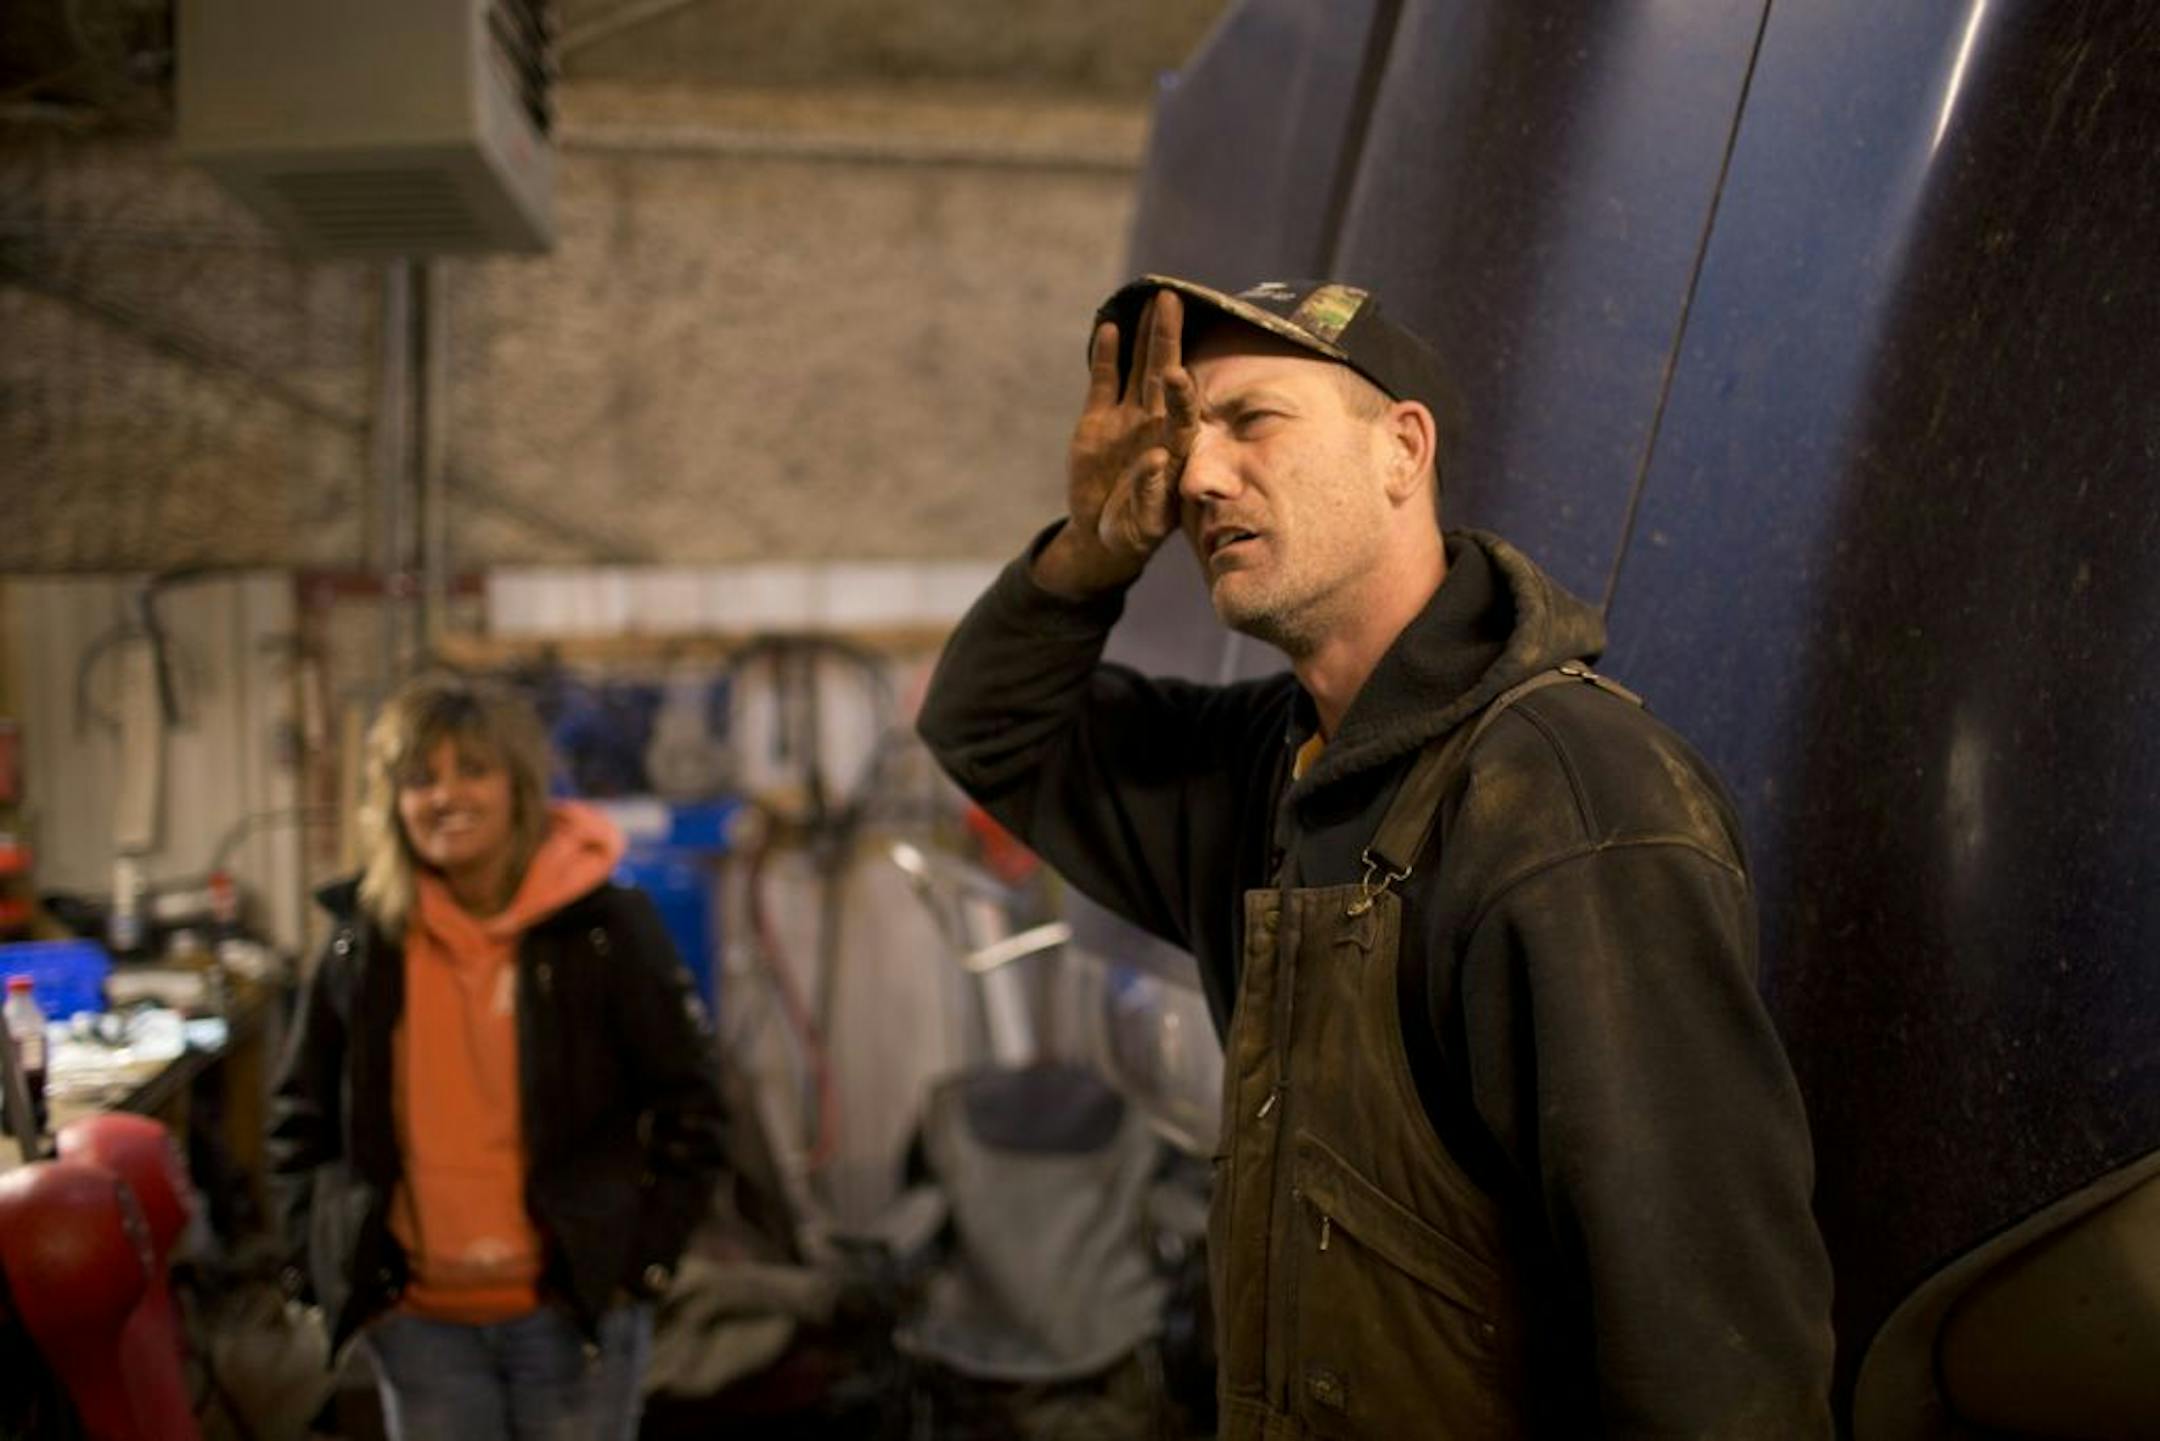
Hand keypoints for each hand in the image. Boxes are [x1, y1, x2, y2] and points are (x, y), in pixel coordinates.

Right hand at [1036, 290, 1199, 597]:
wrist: (1103, 535)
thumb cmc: (1134, 530)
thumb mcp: (1145, 520)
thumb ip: (1152, 489)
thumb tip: (1159, 458)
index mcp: (1174, 449)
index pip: (1182, 413)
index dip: (1181, 393)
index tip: (1179, 373)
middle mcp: (1155, 425)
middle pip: (1164, 374)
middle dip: (1168, 338)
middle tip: (1172, 300)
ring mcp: (1127, 419)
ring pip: (1139, 369)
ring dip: (1145, 336)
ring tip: (1152, 299)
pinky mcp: (1098, 420)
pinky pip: (1105, 382)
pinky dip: (1109, 357)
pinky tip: (1112, 327)